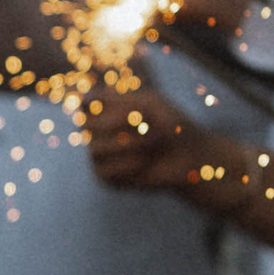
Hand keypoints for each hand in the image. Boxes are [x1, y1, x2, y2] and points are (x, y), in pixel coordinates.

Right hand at [84, 85, 251, 211]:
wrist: (190, 156)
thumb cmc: (172, 124)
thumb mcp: (151, 104)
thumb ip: (119, 99)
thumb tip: (83, 97)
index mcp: (107, 110)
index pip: (86, 102)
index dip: (99, 102)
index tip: (128, 104)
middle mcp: (98, 132)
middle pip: (88, 123)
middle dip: (120, 120)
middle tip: (146, 122)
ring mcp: (99, 155)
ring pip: (95, 148)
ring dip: (127, 143)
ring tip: (151, 141)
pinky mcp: (105, 177)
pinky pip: (104, 170)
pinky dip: (126, 164)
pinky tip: (144, 162)